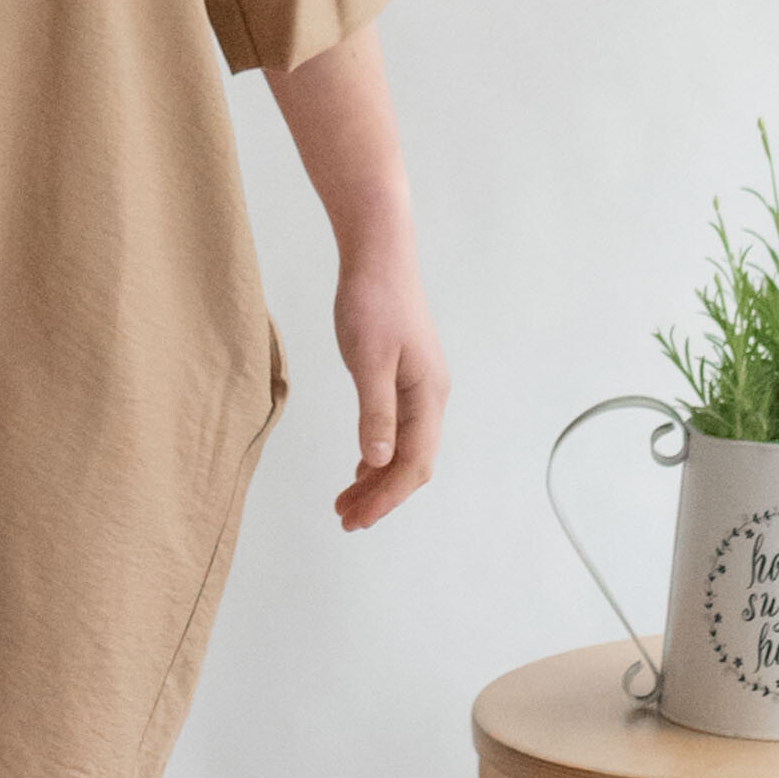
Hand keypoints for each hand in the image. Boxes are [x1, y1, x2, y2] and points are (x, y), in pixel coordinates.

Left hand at [331, 230, 449, 531]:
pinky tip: (361, 467)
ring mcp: (420, 389)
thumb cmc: (373, 303)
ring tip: (347, 502)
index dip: (385, 498)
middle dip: (381, 496)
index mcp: (428, 397)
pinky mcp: (405, 379)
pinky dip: (378, 455)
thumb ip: (375, 413)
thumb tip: (378, 461)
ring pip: (404, 450)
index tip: (356, 519)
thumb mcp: (368, 361)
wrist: (378, 258)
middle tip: (346, 519)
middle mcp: (432, 398)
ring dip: (377, 479)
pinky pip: (397, 431)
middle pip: (412, 464)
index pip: (413, 465)